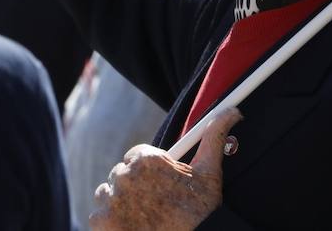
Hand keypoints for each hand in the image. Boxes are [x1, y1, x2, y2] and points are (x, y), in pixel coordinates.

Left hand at [88, 107, 242, 230]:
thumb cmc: (200, 211)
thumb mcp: (210, 172)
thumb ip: (214, 137)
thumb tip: (232, 112)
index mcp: (147, 159)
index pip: (136, 156)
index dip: (148, 170)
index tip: (157, 183)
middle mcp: (124, 175)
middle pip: (122, 174)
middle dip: (134, 185)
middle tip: (152, 201)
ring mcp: (110, 199)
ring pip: (108, 193)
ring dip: (120, 201)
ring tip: (141, 214)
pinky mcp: (100, 221)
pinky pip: (99, 214)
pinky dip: (111, 220)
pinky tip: (131, 224)